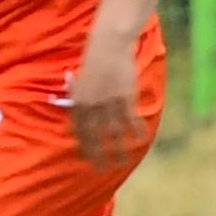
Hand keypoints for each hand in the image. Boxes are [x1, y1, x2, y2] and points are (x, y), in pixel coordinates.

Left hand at [68, 39, 147, 167]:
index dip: (84, 145)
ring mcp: (109, 104)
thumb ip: (79, 95)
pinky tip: (140, 139)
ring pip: (114, 133)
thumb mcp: (80, 79)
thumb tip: (74, 107)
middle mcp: (92, 107)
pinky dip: (136, 130)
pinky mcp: (125, 99)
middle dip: (97, 155)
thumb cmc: (94, 60)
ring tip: (122, 161)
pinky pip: (131, 120)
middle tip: (101, 169)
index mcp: (78, 102)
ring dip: (119, 150)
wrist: (109, 46)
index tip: (87, 157)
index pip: (79, 130)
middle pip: (94, 137)